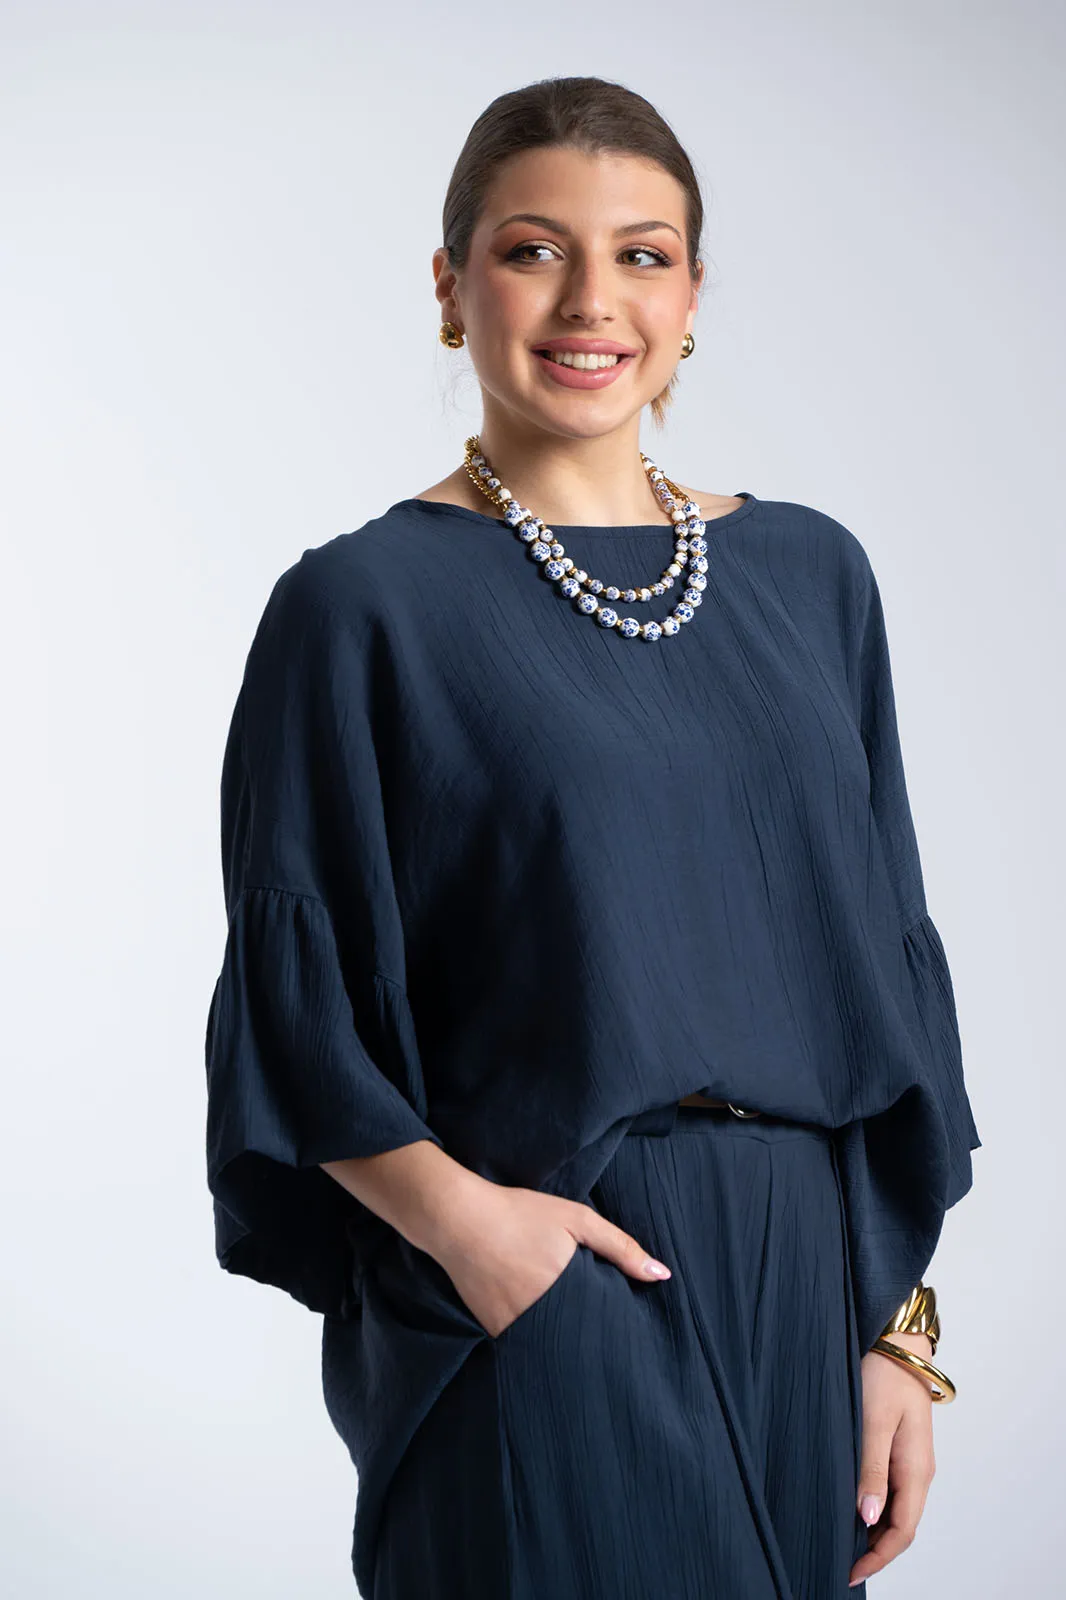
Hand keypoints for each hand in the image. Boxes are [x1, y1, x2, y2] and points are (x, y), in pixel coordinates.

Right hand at [425, 1175, 672, 1338]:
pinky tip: (545, 1332)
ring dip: (565, 1347)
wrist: (458, 1219)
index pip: (604, 1329)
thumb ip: (620, 1247)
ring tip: (580, 1343)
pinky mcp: (493, 1330)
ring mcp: (514, 1327)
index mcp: (568, 1292)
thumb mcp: (576, 1219)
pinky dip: (536, 1343)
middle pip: (579, 1345)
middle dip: (594, 1346)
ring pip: (551, 1349)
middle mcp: (541, 1317)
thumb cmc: (520, 1213)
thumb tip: (661, 1275)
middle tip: (612, 1353)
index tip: (633, 1345)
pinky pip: (523, 1345)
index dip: (618, 1337)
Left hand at [849, 1330, 937, 1587]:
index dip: (878, 1557)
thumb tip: (869, 1518)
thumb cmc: (884, 1374)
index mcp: (916, 1469)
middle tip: (839, 1562)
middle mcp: (918, 1470)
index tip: (850, 1572)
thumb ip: (871, 1470)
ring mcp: (910, 1460)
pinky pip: (890, 1489)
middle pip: (900, 1525)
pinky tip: (851, 1506)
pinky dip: (873, 1506)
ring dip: (873, 1530)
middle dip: (874, 1550)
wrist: (896, 1341)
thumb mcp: (872, 1422)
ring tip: (840, 1540)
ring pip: (895, 1509)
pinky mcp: (899, 1447)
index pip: (903, 1530)